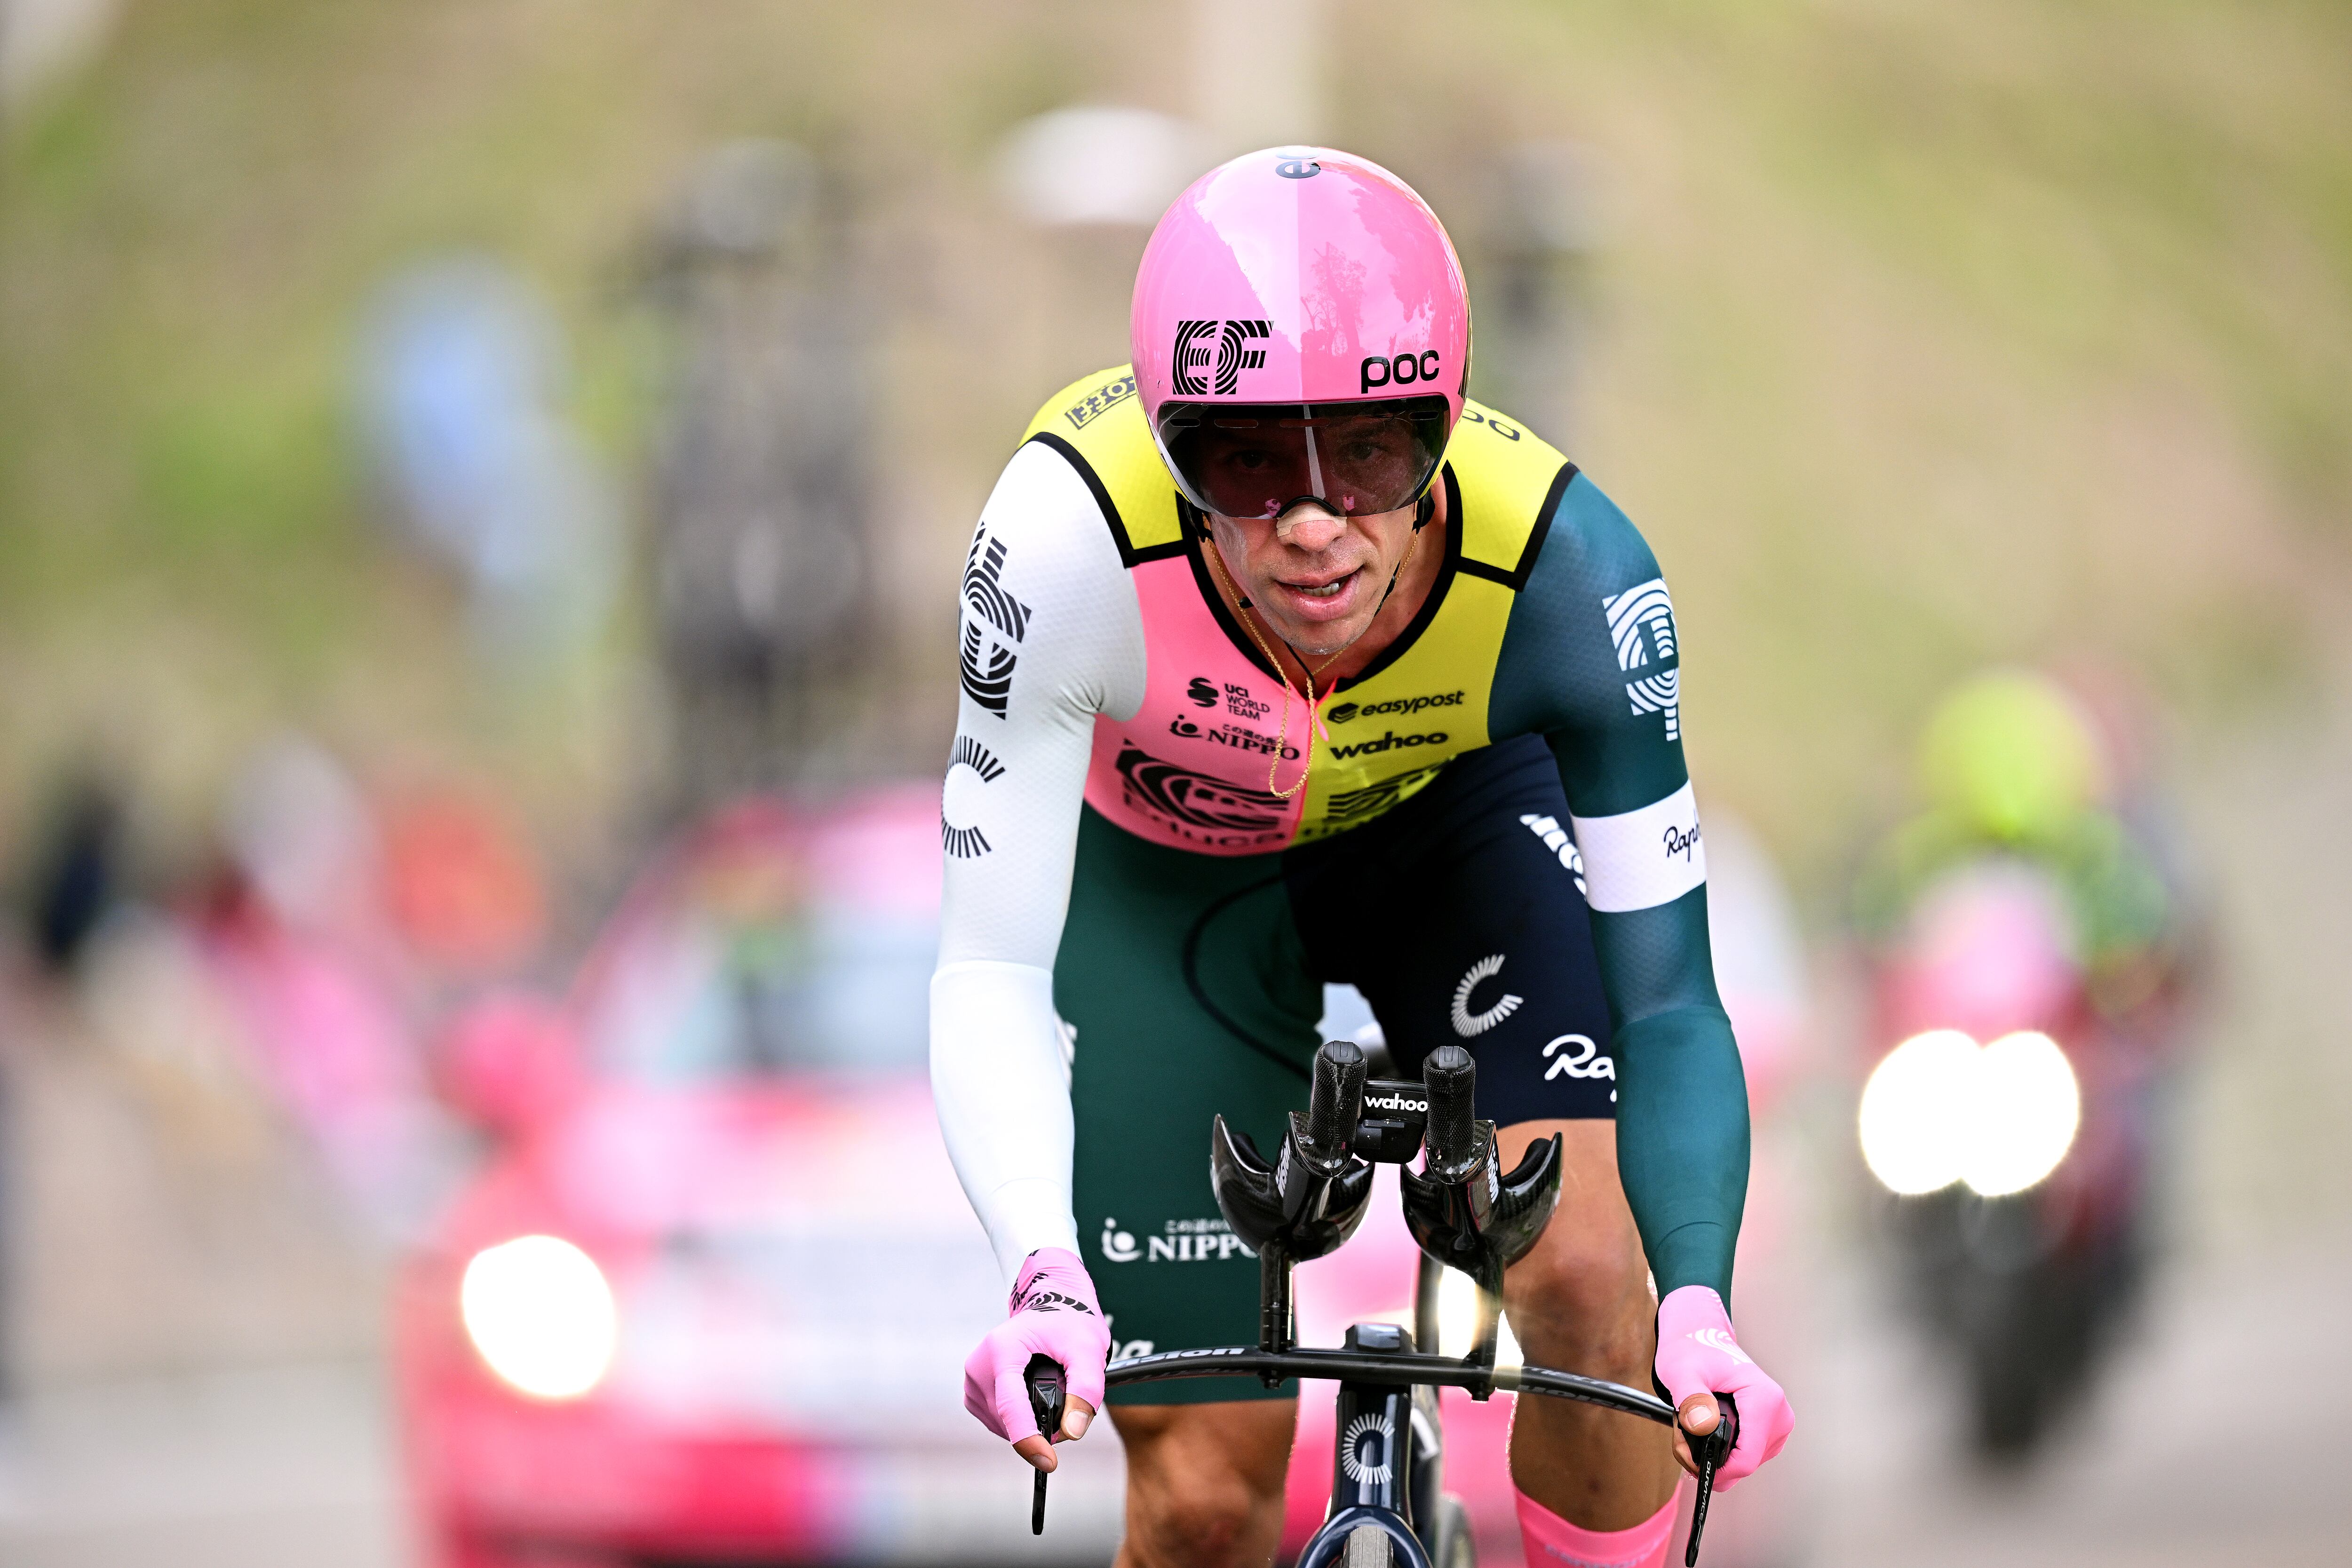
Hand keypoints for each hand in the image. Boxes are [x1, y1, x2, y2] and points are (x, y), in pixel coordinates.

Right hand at [962, 1247, 1108, 1472]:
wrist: (1051, 1304)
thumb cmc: (1070, 1323)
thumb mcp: (1088, 1350)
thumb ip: (1086, 1389)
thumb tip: (1072, 1432)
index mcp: (1002, 1349)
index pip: (1011, 1406)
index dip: (1029, 1439)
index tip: (1049, 1462)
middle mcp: (979, 1364)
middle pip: (1009, 1419)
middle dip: (1040, 1428)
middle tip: (1071, 1408)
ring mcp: (973, 1378)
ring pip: (1001, 1425)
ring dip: (1029, 1425)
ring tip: (1055, 1397)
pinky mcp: (974, 1390)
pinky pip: (996, 1420)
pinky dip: (1018, 1420)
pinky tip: (1034, 1401)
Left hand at [1654, 1285, 1792, 1490]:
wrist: (1699, 1336)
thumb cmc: (1693, 1349)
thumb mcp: (1682, 1372)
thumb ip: (1691, 1400)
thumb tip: (1703, 1425)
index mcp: (1764, 1397)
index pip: (1747, 1459)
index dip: (1718, 1470)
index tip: (1693, 1464)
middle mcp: (1778, 1412)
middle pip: (1746, 1464)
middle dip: (1711, 1460)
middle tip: (1683, 1435)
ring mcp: (1777, 1423)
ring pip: (1746, 1463)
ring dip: (1715, 1455)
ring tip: (1692, 1427)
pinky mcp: (1770, 1430)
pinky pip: (1747, 1455)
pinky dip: (1724, 1451)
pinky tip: (1706, 1429)